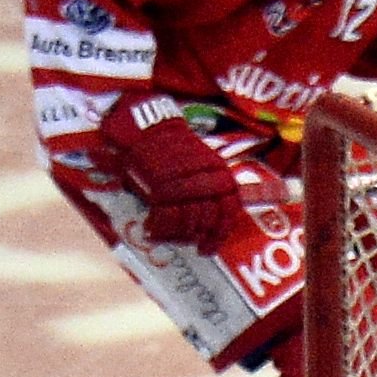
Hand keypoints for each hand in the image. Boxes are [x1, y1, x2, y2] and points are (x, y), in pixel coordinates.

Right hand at [97, 95, 245, 251]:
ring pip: (188, 223)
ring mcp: (183, 187)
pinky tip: (151, 229)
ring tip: (168, 235)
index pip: (229, 210)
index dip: (220, 233)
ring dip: (177, 234)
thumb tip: (207, 219)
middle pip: (207, 220)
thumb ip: (208, 188)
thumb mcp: (202, 163)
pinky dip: (159, 229)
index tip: (210, 246)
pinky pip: (166, 219)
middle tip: (190, 244)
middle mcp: (205, 181)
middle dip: (197, 236)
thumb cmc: (172, 149)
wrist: (148, 130)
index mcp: (219, 173)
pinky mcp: (162, 191)